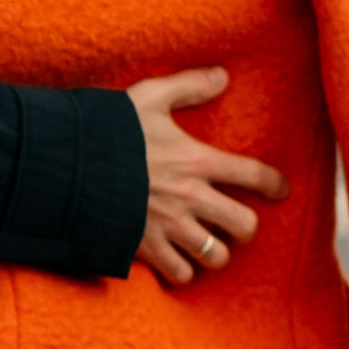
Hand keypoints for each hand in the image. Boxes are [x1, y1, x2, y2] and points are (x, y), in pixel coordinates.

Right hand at [130, 68, 286, 286]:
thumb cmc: (109, 130)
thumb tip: (222, 76)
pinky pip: (179, 273)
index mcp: (198, 161)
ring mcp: (170, 227)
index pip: (254, 175)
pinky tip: (177, 262)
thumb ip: (188, 86)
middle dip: (246, 227)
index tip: (280, 190)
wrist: (67, 166)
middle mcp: (192, 199)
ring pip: (216, 256)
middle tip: (236, 224)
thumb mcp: (148, 96)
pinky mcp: (146, 248)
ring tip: (207, 246)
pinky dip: (182, 271)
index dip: (275, 184)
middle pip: (245, 226)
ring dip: (215, 252)